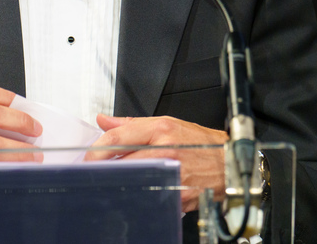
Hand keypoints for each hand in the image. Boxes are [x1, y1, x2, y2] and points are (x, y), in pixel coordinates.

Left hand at [87, 114, 226, 212]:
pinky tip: (136, 191)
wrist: (229, 163)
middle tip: (93, 172)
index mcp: (161, 130)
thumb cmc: (201, 143)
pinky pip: (149, 195)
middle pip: (121, 161)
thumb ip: (132, 123)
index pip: (118, 137)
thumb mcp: (167, 123)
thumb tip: (104, 120)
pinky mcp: (177, 195)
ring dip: (119, 182)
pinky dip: (139, 194)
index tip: (88, 157)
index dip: (96, 149)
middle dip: (103, 168)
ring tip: (113, 181)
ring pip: (132, 181)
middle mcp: (165, 150)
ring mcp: (171, 174)